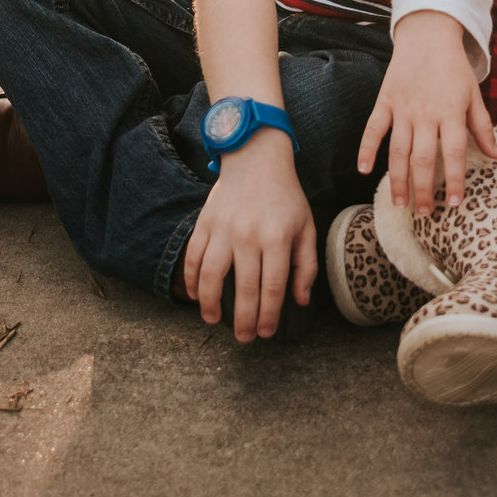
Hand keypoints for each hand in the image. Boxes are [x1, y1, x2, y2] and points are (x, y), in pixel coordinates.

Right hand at [180, 131, 315, 341]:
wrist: (255, 158)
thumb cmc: (285, 197)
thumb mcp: (305, 226)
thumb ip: (305, 265)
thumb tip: (300, 301)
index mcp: (276, 238)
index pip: (272, 288)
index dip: (269, 316)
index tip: (266, 333)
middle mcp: (248, 236)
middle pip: (243, 289)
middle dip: (244, 320)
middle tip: (244, 338)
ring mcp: (223, 229)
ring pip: (210, 276)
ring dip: (210, 305)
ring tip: (214, 321)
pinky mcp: (204, 223)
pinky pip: (192, 257)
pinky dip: (191, 280)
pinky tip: (196, 296)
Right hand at [359, 12, 496, 215]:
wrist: (427, 35)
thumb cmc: (454, 68)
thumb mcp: (474, 95)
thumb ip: (482, 127)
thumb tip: (496, 157)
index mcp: (451, 112)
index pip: (453, 153)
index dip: (455, 180)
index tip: (454, 204)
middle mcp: (426, 114)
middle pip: (423, 158)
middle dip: (423, 189)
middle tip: (424, 214)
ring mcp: (403, 108)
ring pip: (398, 150)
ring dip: (398, 179)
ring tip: (400, 203)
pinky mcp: (385, 101)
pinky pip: (373, 128)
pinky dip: (366, 149)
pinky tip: (364, 170)